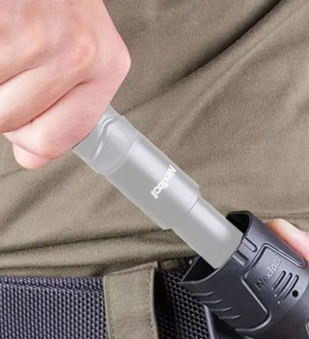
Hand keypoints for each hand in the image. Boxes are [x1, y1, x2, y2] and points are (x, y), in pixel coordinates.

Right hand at [0, 0, 129, 167]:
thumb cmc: (55, 1)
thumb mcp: (77, 50)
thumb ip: (62, 108)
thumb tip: (28, 159)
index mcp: (106, 67)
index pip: (52, 142)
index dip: (25, 134)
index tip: (20, 107)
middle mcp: (80, 51)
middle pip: (9, 122)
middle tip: (10, 59)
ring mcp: (37, 31)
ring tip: (6, 39)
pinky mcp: (6, 17)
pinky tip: (1, 28)